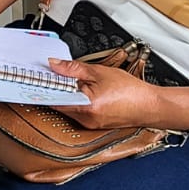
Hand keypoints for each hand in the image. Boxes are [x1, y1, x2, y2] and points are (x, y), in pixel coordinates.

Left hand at [50, 59, 165, 128]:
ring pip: (68, 107)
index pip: (53, 99)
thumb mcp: (99, 72)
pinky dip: (76, 100)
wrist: (151, 106)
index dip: (44, 87)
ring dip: (66, 95)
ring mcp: (89, 124)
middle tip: (53, 74)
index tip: (37, 77)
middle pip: (59, 103)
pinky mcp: (94, 124)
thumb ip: (73, 68)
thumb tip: (54, 65)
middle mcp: (85, 120)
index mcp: (85, 106)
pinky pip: (78, 111)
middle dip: (56, 89)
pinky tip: (83, 91)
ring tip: (73, 81)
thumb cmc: (131, 91)